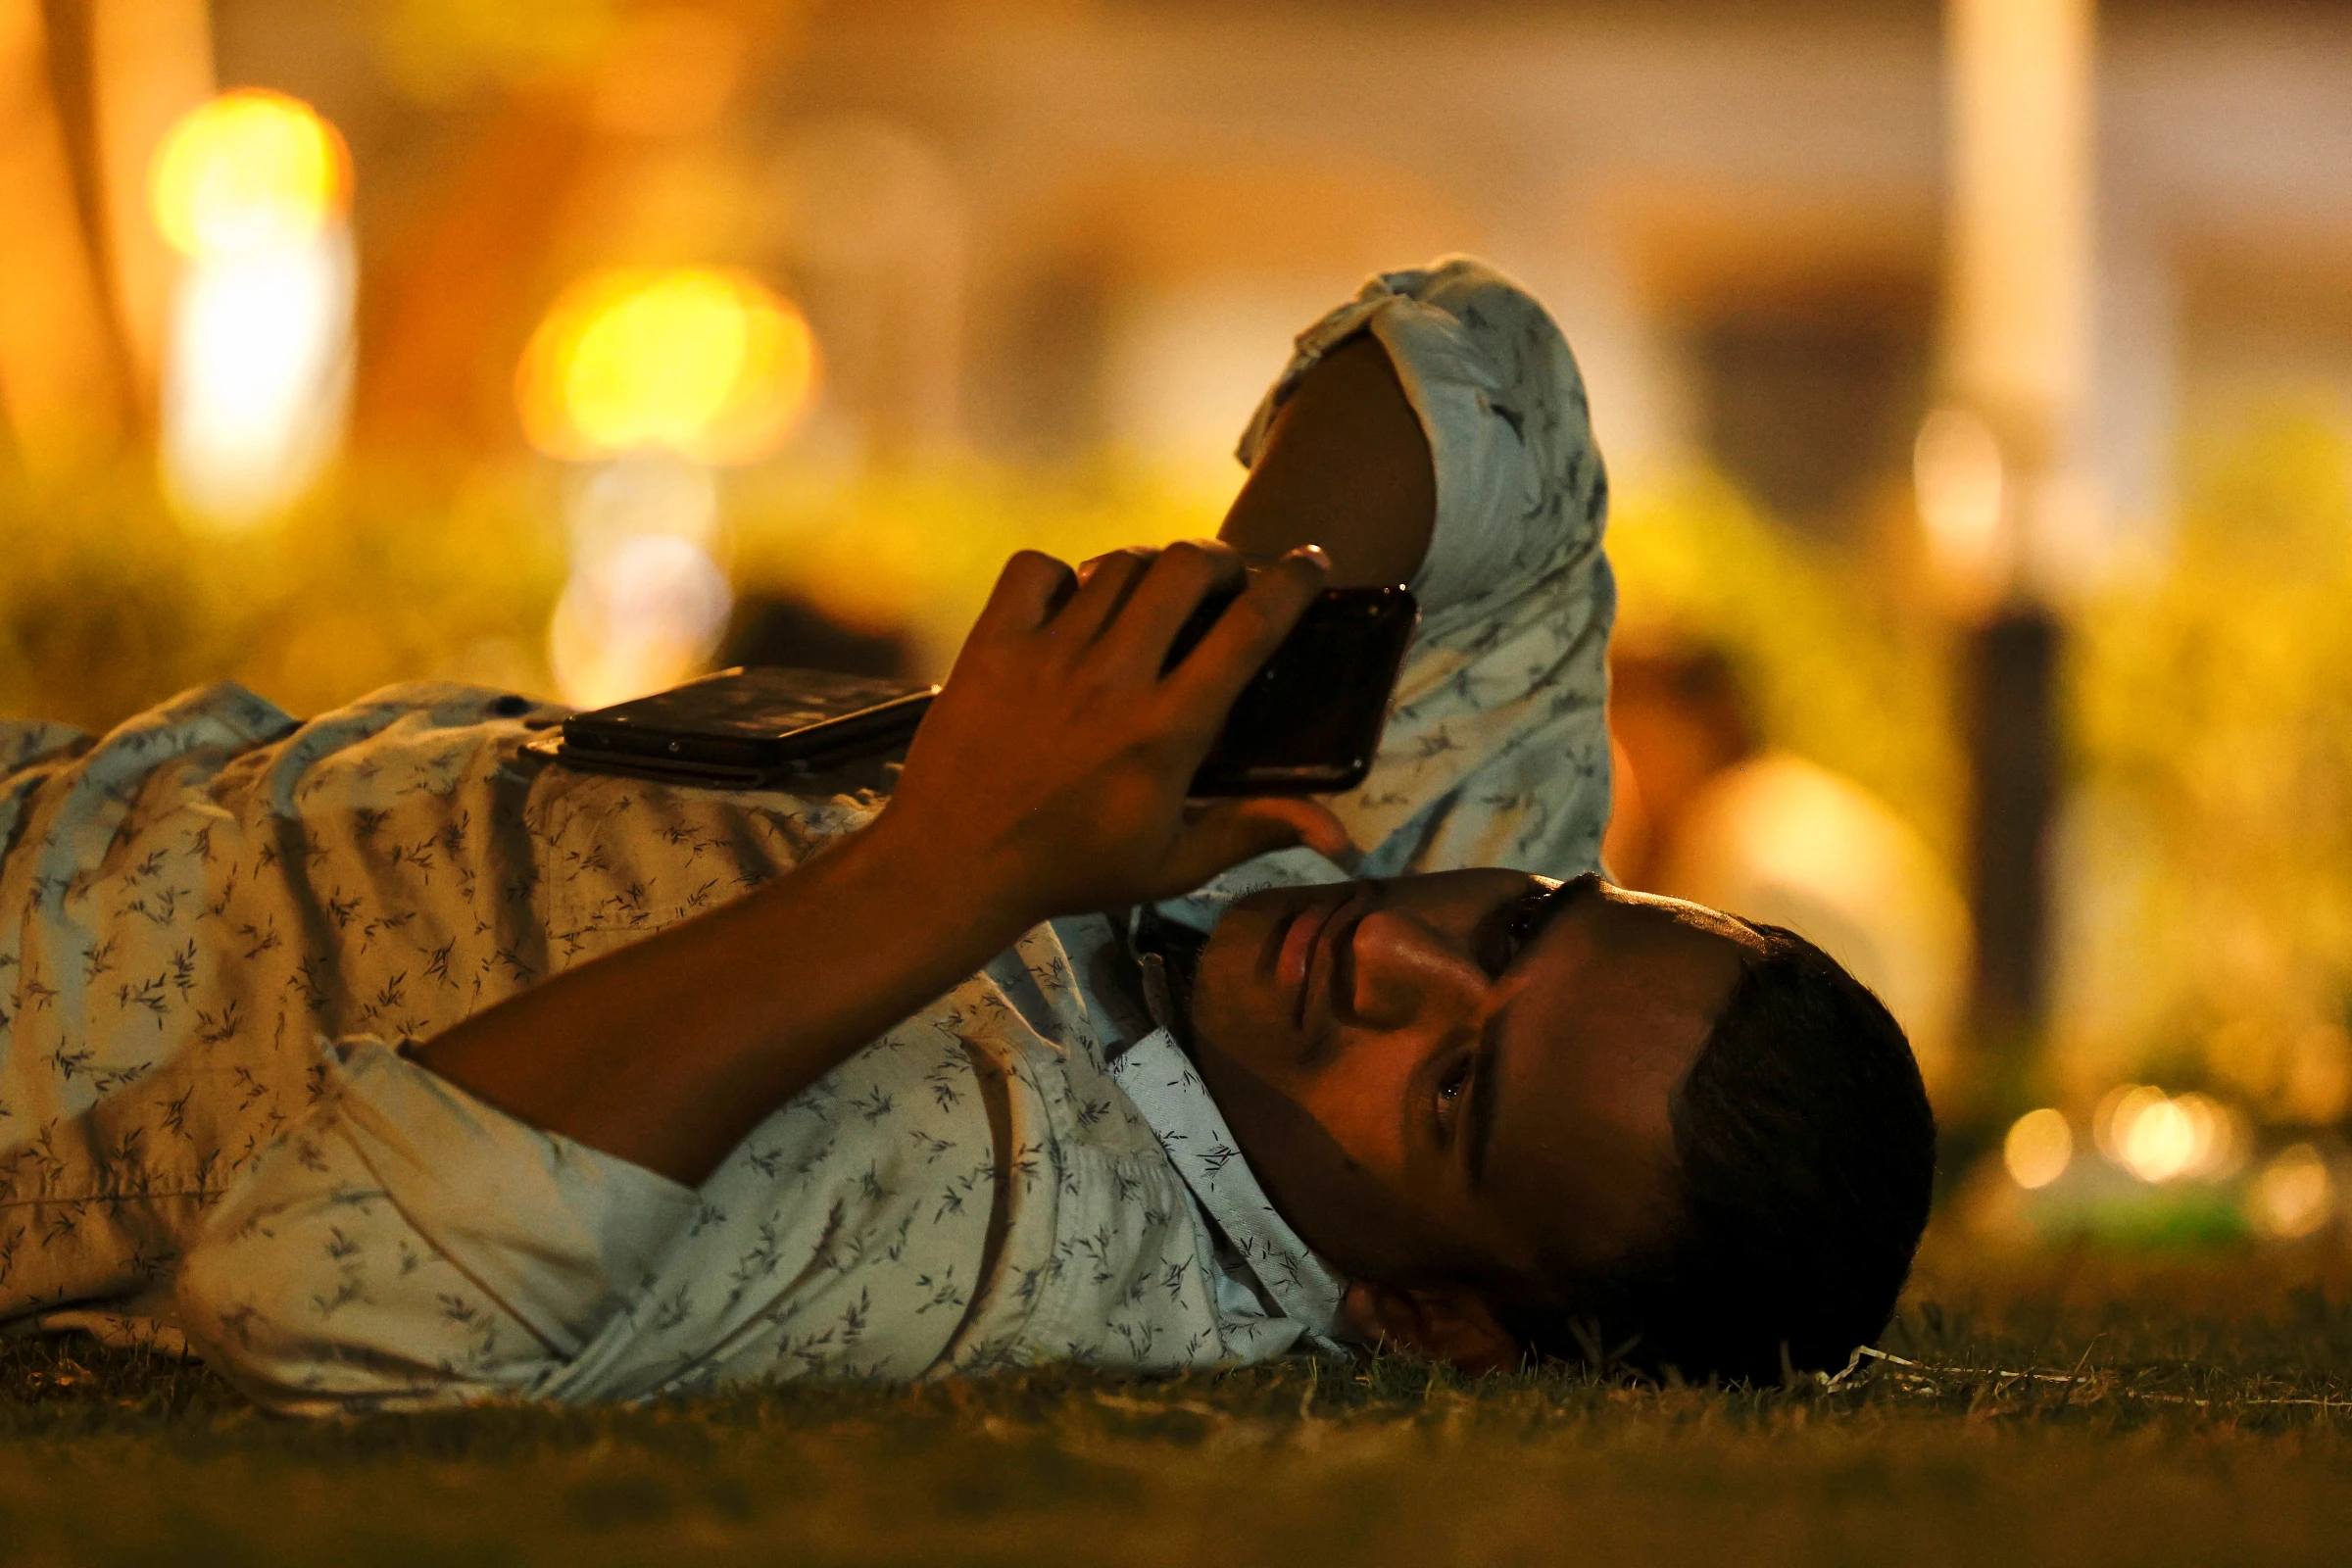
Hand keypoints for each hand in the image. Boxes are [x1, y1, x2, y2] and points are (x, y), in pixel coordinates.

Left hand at [876, 539, 1350, 923]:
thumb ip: (1255, 830)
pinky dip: (1059, 574)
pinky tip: (1069, 604)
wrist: (953, 866)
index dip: (1292, 583)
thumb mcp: (1173, 864)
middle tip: (1225, 575)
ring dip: (1149, 567)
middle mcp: (1113, 680)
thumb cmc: (1071, 870)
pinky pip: (1036, 569)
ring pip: (1118, 565)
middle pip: (1187, 567)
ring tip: (1154, 592)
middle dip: (1220, 556)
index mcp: (1167, 731)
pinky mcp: (992, 644)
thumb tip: (1343, 837)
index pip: (1249, 630)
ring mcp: (1048, 656)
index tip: (1310, 563)